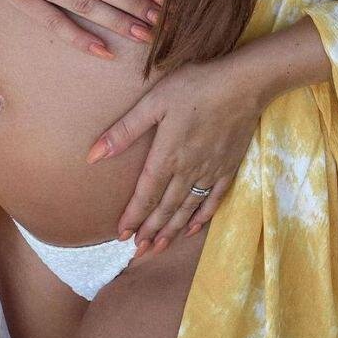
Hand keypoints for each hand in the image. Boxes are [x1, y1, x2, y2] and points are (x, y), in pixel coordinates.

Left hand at [86, 55, 262, 253]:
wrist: (243, 85)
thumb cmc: (195, 87)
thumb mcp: (154, 102)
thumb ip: (125, 130)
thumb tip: (94, 155)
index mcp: (167, 156)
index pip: (145, 195)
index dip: (133, 216)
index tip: (121, 235)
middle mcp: (188, 171)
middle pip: (166, 208)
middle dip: (150, 231)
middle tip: (137, 252)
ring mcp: (210, 172)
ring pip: (188, 209)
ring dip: (172, 230)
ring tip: (158, 247)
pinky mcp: (229, 168)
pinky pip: (214, 200)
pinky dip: (202, 217)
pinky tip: (193, 228)